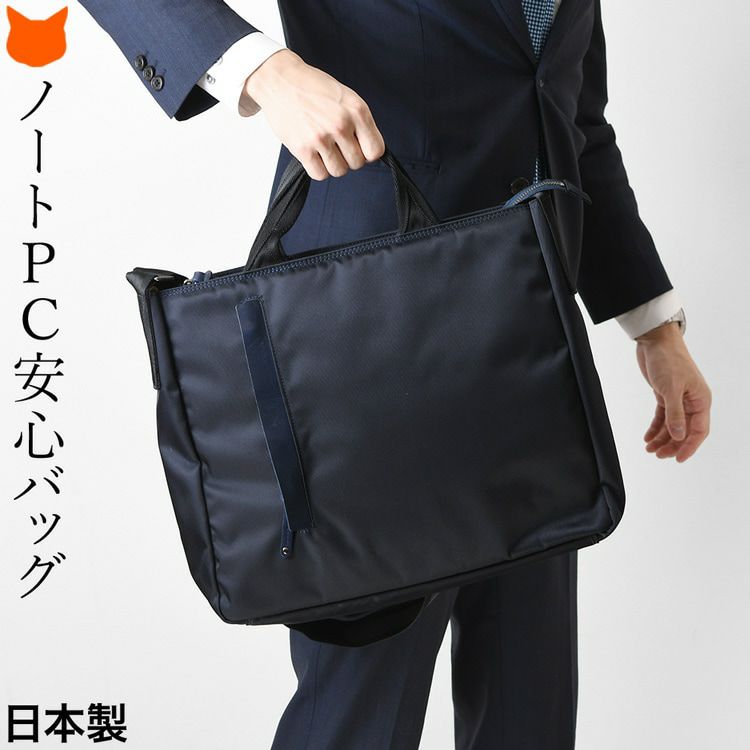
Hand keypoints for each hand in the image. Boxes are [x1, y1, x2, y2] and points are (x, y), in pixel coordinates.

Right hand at [242, 49, 384, 179]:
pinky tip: (313, 154)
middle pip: (357, 163)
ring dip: (332, 164)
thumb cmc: (313, 89)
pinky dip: (318, 169)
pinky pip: (320, 175)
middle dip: (348, 157)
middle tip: (336, 145)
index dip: (367, 153)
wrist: (281, 81)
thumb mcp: (347, 97)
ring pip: (339, 171)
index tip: (358, 148)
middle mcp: (341, 124)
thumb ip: (361, 123)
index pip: (376, 151)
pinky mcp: (303, 149)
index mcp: (357, 110)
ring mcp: (321, 137)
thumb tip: (369, 152)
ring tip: (324, 148)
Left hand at [635, 322, 711, 461]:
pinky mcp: (665, 394)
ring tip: (650, 449)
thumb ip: (675, 414)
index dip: (689, 446)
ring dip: (662, 438)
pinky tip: (647, 437)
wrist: (655, 341)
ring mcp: (678, 398)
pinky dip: (655, 427)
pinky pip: (663, 416)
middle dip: (672, 445)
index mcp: (701, 400)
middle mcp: (692, 401)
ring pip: (673, 425)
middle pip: (685, 430)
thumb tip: (679, 436)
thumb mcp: (671, 389)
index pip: (699, 430)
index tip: (678, 459)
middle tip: (658, 455)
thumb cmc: (668, 360)